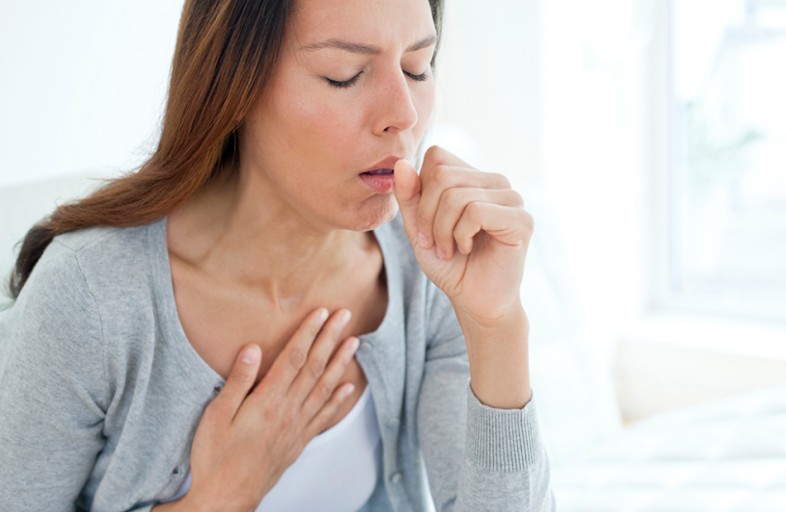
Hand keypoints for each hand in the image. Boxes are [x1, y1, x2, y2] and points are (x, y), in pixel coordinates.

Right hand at [162, 309, 358, 511]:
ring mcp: (297, 427)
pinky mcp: (299, 442)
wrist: (227, 498)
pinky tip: (348, 387)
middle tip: (345, 316)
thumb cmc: (216, 457)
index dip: (309, 332)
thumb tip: (252, 348)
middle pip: (314, 367)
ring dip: (340, 363)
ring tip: (354, 342)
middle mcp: (288, 411)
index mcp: (267, 401)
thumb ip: (237, 381)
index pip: (294, 358)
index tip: (321, 312)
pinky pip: (324, 416)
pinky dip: (338, 400)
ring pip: (324, 388)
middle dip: (330, 338)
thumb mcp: (216, 416)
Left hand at [394, 146, 533, 323]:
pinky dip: (460, 235)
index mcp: (474, 177)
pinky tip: (466, 249)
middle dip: (427, 214)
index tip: (423, 225)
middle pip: (442, 175)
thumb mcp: (418, 228)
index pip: (437, 157)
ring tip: (448, 250)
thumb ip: (409, 196)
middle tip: (432, 242)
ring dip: (442, 230)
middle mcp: (496, 182)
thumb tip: (401, 163)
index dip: (420, 191)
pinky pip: (476, 211)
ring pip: (456, 195)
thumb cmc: (450, 265)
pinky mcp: (521, 220)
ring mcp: (512, 199)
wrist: (475, 301)